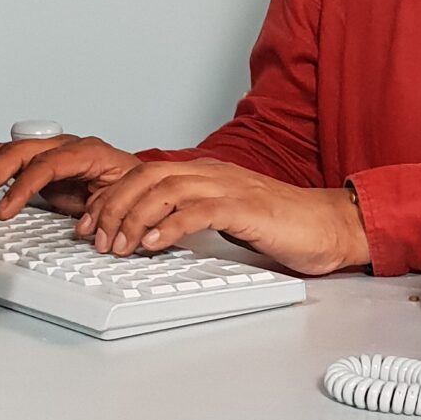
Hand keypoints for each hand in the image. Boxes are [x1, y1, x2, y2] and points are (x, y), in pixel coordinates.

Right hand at [0, 132, 141, 220]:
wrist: (137, 179)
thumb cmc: (132, 186)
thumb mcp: (125, 200)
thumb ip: (103, 211)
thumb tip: (85, 227)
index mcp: (87, 153)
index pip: (45, 165)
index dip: (20, 187)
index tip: (2, 211)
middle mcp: (64, 146)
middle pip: (18, 152)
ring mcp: (50, 151)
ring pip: (6, 152)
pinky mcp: (39, 161)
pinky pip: (5, 160)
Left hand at [76, 159, 369, 276]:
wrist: (330, 226)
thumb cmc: (283, 226)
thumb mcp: (226, 218)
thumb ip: (192, 216)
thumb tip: (153, 233)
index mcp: (206, 173)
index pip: (144, 174)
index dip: (111, 197)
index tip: (90, 224)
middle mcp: (213, 173)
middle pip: (146, 176)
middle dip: (113, 207)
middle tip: (95, 239)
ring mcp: (230, 187)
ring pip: (166, 189)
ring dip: (134, 218)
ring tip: (118, 246)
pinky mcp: (246, 208)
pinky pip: (199, 210)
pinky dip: (170, 225)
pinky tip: (154, 244)